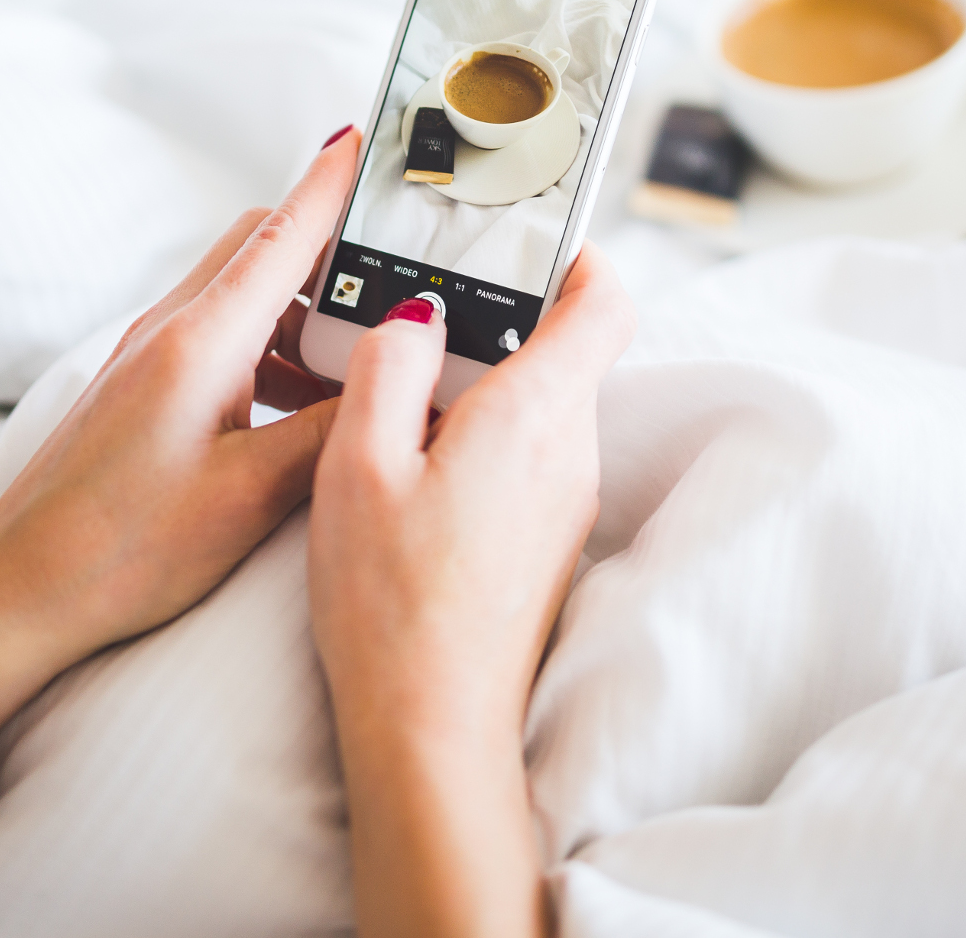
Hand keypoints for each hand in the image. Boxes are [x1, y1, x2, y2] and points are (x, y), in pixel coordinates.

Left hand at [0, 125, 363, 762]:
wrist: (14, 598)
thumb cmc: (120, 552)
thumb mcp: (252, 495)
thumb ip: (333, 430)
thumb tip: (395, 384)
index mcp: (199, 343)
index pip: (281, 236)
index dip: (329, 184)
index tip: (364, 140)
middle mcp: (167, 334)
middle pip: (260, 253)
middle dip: (331, 252)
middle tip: (394, 277)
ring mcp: (146, 362)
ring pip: (242, 304)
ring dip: (303, 319)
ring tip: (361, 370)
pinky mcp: (136, 397)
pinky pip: (218, 347)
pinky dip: (270, 358)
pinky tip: (300, 416)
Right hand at [309, 246, 634, 937]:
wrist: (431, 727)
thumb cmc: (391, 604)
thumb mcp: (359, 464)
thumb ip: (389, 367)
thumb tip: (417, 317)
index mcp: (535, 415)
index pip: (606, 301)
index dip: (578, 255)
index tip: (528, 238)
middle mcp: (571, 452)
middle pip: (569, 349)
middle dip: (505, 318)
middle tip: (428, 307)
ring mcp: (567, 502)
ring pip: (546, 405)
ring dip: (487, 382)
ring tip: (401, 388)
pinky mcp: (547, 541)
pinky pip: (531, 457)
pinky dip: (485, 435)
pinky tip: (415, 461)